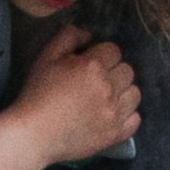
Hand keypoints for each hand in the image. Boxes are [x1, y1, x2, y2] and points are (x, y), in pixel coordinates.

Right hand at [0, 22, 142, 169]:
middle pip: (127, 71)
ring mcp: (113, 114)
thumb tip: (88, 35)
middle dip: (113, 72)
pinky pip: (135, 120)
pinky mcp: (114, 135)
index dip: (102, 55)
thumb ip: (68, 37)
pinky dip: (127, 115)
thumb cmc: (37, 94)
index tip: (89, 65)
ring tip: (106, 98)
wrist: (33, 135)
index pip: (114, 51)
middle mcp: (108, 89)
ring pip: (135, 94)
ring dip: (123, 92)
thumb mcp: (46, 57)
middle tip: (96, 82)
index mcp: (93, 67)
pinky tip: (112, 114)